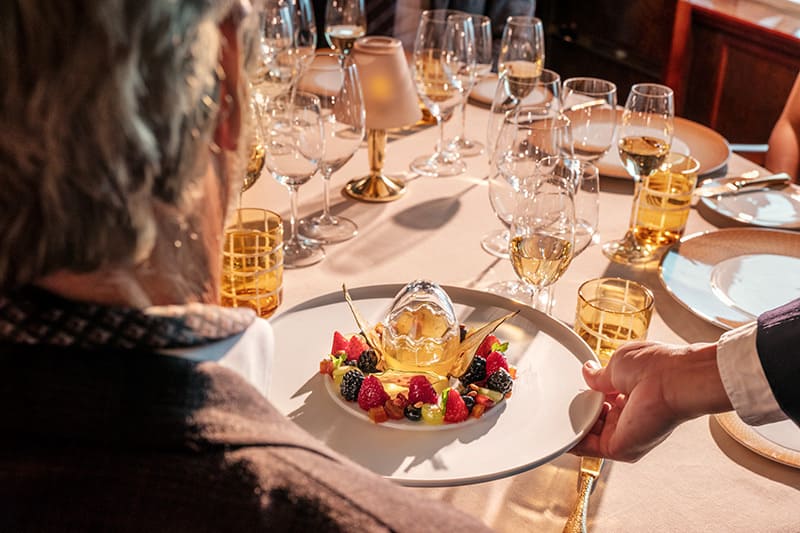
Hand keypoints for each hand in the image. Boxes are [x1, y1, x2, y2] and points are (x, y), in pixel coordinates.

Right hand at [570, 341, 730, 461]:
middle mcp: (631, 416)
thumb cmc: (658, 367)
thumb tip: (588, 372)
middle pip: (597, 419)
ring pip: (590, 435)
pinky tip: (559, 435)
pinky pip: (588, 448)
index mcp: (633, 394)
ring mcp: (626, 432)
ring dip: (574, 427)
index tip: (577, 391)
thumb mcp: (618, 365)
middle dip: (581, 411)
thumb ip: (600, 376)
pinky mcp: (620, 447)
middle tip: (567, 402)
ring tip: (558, 415)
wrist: (673, 380)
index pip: (605, 400)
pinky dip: (572, 443)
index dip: (589, 396)